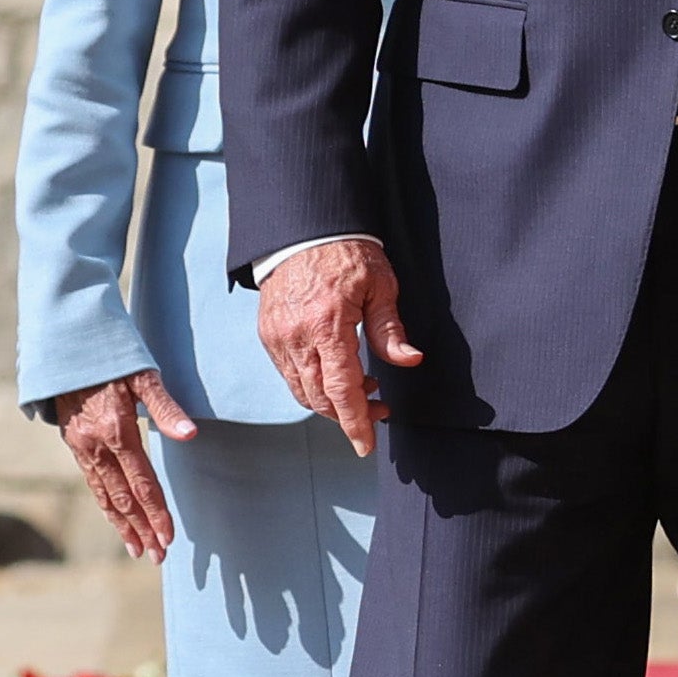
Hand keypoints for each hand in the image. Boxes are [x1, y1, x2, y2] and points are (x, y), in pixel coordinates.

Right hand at [46, 370, 197, 560]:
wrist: (67, 341)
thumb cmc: (112, 352)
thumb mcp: (143, 374)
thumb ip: (166, 408)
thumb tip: (189, 436)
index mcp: (115, 429)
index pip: (141, 482)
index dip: (156, 512)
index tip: (168, 538)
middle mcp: (94, 443)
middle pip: (121, 497)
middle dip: (141, 529)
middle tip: (157, 556)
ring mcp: (80, 444)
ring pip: (103, 493)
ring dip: (121, 523)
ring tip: (137, 548)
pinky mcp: (73, 441)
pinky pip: (92, 479)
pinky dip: (105, 503)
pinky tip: (116, 517)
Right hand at [256, 240, 418, 452]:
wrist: (302, 230)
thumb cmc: (346, 252)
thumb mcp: (381, 286)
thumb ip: (390, 330)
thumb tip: (408, 361)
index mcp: (327, 326)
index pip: (341, 390)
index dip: (354, 423)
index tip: (365, 446)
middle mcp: (296, 337)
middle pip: (319, 398)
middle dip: (348, 415)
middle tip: (380, 410)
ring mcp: (277, 337)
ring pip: (301, 390)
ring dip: (330, 402)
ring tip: (363, 390)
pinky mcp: (268, 334)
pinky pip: (289, 373)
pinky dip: (312, 385)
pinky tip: (336, 374)